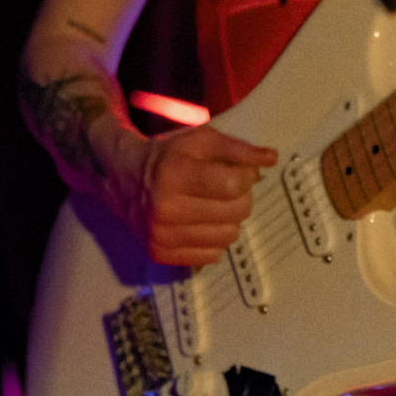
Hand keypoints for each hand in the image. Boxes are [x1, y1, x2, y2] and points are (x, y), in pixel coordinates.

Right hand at [127, 124, 278, 266]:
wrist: (124, 180)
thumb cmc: (170, 156)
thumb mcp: (201, 140)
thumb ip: (239, 149)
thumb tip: (271, 159)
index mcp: (175, 174)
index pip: (235, 184)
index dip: (248, 176)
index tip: (242, 172)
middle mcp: (166, 208)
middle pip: (237, 212)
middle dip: (241, 197)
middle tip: (226, 189)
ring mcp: (161, 235)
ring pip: (229, 236)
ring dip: (230, 220)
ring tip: (215, 206)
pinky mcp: (160, 254)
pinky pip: (212, 255)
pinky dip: (214, 239)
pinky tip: (202, 223)